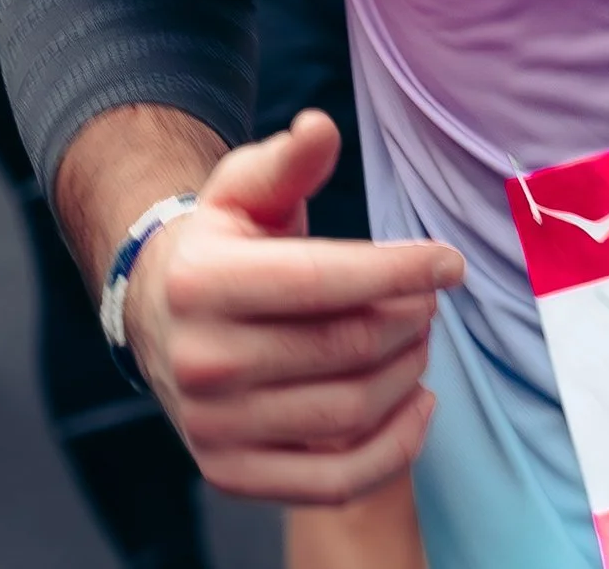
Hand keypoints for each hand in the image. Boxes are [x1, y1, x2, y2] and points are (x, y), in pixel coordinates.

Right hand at [126, 111, 461, 505]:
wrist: (159, 319)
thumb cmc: (222, 244)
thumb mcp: (243, 189)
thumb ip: (288, 161)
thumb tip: (320, 127)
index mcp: (200, 281)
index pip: (323, 280)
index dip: (399, 270)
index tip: (449, 262)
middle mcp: (199, 360)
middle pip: (344, 348)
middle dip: (408, 319)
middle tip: (431, 300)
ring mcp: (212, 427)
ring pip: (348, 413)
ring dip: (406, 373)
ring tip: (420, 338)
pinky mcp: (231, 474)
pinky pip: (335, 481)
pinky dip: (394, 448)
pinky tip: (419, 403)